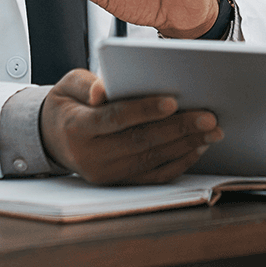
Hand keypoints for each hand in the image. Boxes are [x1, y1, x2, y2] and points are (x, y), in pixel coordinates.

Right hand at [38, 68, 223, 183]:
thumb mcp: (68, 85)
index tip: (173, 101)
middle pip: (140, 142)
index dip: (144, 110)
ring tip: (212, 131)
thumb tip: (103, 89)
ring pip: (151, 160)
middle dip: (178, 129)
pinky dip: (178, 162)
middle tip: (209, 117)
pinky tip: (197, 147)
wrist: (53, 138)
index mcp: (77, 128)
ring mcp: (106, 174)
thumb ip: (87, 84)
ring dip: (185, 146)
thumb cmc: (69, 104)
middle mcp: (91, 157)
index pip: (115, 119)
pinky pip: (153, 176)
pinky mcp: (119, 182)